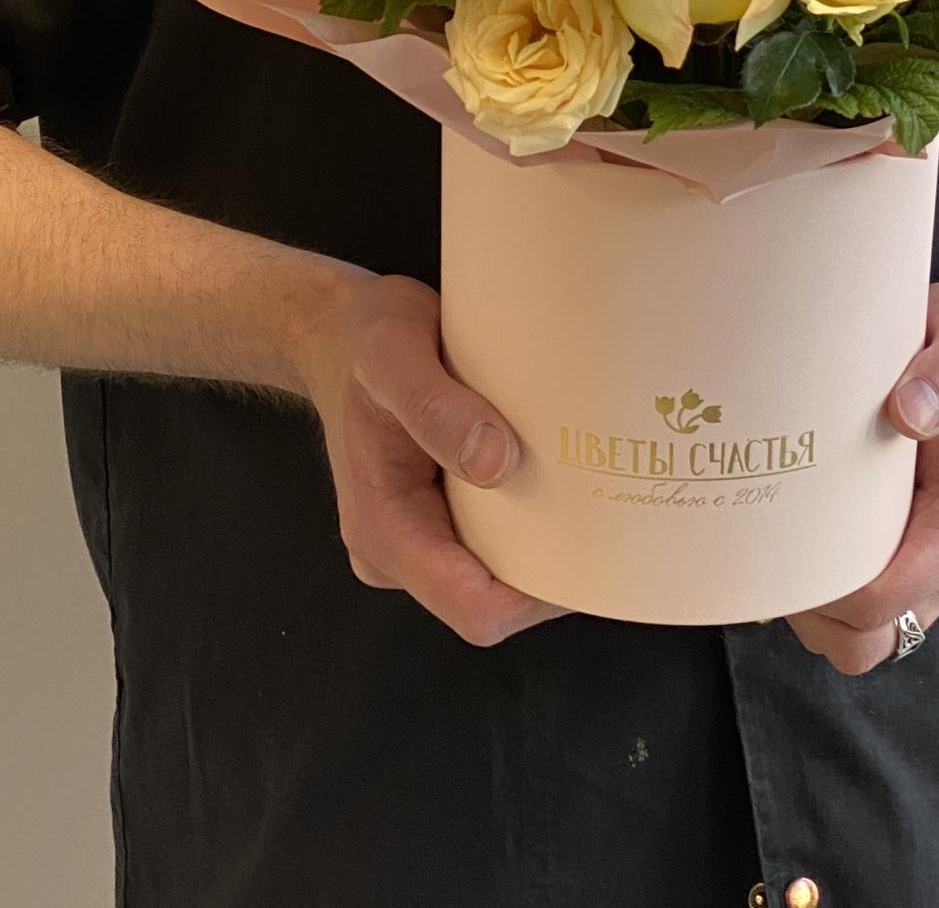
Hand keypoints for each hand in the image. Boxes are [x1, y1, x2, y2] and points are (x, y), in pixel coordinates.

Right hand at [292, 262, 570, 646]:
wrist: (334, 330)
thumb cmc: (361, 339)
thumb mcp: (392, 354)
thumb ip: (434, 407)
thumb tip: (495, 461)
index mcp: (383, 528)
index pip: (473, 608)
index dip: (537, 599)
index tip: (593, 553)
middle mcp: (395, 549)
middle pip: (492, 598)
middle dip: (551, 571)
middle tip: (604, 513)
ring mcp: (414, 536)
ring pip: (494, 571)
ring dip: (541, 543)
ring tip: (583, 489)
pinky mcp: (432, 515)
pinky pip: (489, 539)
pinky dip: (525, 516)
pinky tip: (553, 475)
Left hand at [783, 280, 938, 673]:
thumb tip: (911, 410)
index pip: (891, 596)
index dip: (830, 594)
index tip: (783, 552)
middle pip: (876, 638)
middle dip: (817, 617)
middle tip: (771, 561)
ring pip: (870, 638)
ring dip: (821, 613)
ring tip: (784, 554)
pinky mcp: (920, 565)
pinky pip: (871, 615)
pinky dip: (833, 597)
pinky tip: (806, 545)